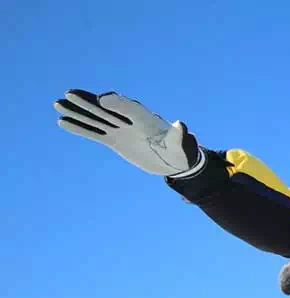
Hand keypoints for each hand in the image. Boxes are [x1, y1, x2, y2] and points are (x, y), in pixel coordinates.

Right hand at [53, 89, 205, 176]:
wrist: (174, 160)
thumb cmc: (180, 150)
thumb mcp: (181, 144)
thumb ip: (179, 135)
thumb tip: (181, 125)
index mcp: (146, 119)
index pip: (129, 107)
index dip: (117, 102)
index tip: (102, 99)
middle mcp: (130, 120)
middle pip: (107, 109)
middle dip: (89, 101)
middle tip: (70, 94)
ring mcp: (121, 129)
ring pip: (96, 118)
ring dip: (78, 112)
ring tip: (57, 103)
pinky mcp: (115, 140)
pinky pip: (95, 133)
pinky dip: (80, 128)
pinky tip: (62, 121)